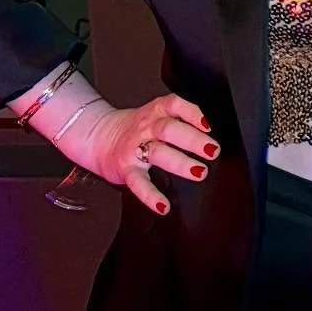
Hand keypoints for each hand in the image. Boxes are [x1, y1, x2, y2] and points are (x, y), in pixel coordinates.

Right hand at [74, 93, 216, 215]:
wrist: (99, 137)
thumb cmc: (137, 127)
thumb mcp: (156, 113)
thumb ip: (180, 118)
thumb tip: (211, 131)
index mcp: (156, 111)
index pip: (175, 104)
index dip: (192, 112)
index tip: (208, 125)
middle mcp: (146, 128)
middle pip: (170, 130)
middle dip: (193, 139)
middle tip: (213, 150)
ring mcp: (135, 149)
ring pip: (157, 153)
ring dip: (180, 163)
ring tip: (200, 172)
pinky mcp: (126, 170)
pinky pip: (138, 183)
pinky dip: (150, 196)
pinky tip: (163, 205)